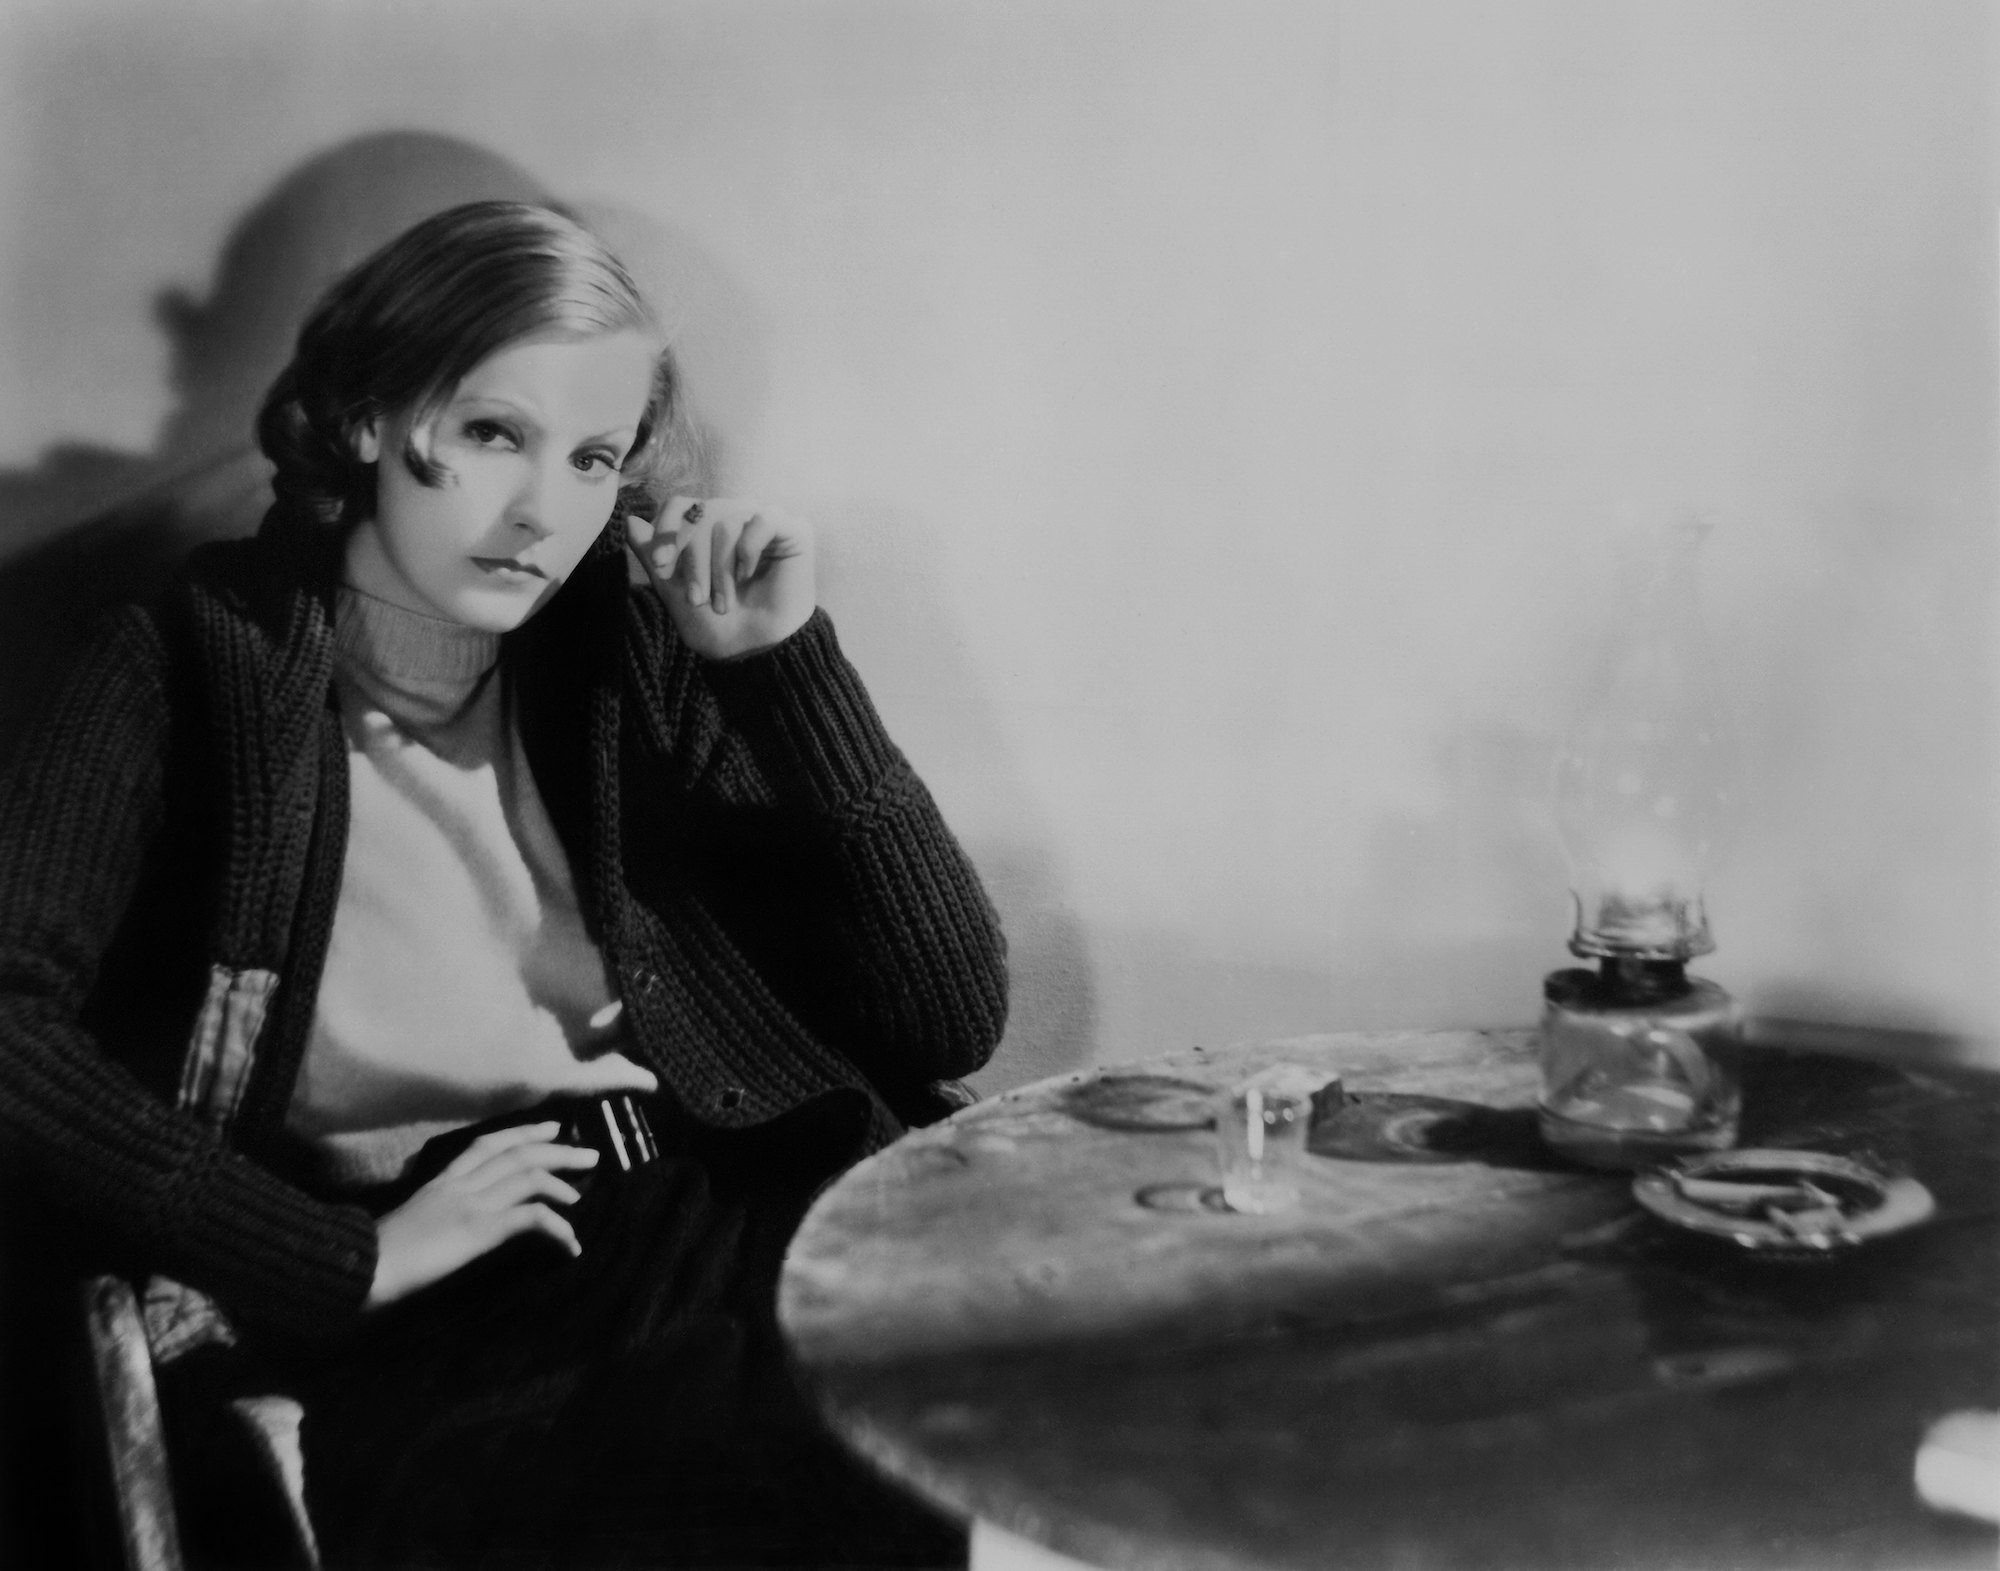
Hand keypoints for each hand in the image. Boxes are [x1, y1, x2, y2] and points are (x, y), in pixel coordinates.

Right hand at [365, 1122, 597, 1309]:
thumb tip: (459, 1224)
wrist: (361, 1268)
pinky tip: (570, 1244)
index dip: (522, 1133)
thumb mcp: (412, 1223)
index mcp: (441, 1181)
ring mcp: (471, 1203)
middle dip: (556, 1150)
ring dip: (562, 1182)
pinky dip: (557, 1228)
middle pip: (517, 1153)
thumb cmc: (376, 1256)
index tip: (550, 1129)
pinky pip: (531, 1219)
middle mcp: (459, 1184)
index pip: (486, 1144)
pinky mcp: (479, 1229)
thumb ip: (437, 1214)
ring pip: (528, 1176)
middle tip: (589, 1154)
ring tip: (582, 1194)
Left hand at [626, 497, 815, 660]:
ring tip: (723, 603)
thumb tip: (629, 519)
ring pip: (727, 519)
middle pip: (702, 513)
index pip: (680, 504)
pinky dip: (749, 550)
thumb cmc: (717, 625)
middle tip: (696, 600)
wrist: (755, 652)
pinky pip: (762, 520)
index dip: (667, 531)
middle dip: (694, 560)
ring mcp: (764, 521)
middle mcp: (735, 517)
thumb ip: (653, 554)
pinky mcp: (794, 530)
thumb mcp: (673, 590)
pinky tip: (749, 576)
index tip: (661, 566)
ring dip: (719, 567)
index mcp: (707, 527)